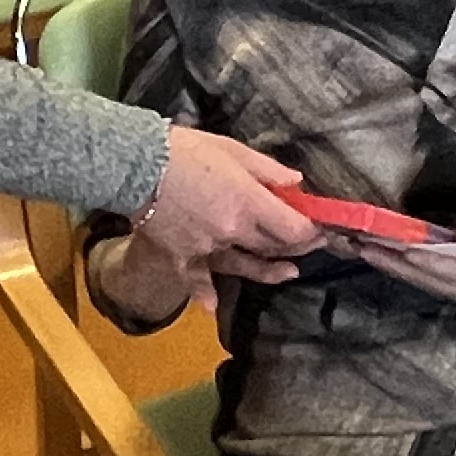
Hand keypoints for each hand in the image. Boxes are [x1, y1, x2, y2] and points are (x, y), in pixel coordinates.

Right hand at [131, 127, 321, 284]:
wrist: (135, 164)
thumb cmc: (185, 150)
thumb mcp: (232, 150)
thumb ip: (267, 170)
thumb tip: (295, 183)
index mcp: (247, 202)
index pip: (291, 227)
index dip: (311, 230)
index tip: (320, 228)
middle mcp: (231, 230)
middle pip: (272, 245)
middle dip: (296, 245)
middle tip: (310, 242)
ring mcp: (206, 247)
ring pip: (243, 262)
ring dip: (267, 269)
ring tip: (287, 271)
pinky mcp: (181, 255)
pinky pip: (195, 278)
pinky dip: (203, 293)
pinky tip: (212, 306)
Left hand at [356, 226, 455, 309]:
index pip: (447, 266)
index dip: (416, 256)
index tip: (389, 243)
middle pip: (426, 276)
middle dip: (391, 260)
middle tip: (358, 241)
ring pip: (424, 281)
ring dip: (392, 265)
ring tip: (364, 247)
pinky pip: (431, 283)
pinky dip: (408, 271)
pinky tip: (390, 259)